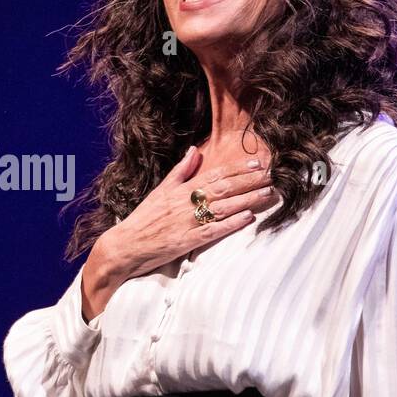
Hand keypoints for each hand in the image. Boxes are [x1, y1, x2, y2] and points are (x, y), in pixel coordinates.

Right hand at [82, 147, 277, 319]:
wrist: (124, 245)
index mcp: (180, 190)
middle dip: (249, 181)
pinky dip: (231, 223)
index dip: (237, 169)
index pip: (214, 175)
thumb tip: (194, 151)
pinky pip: (213, 231)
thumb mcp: (160, 191)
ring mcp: (187, 222)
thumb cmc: (143, 219)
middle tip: (271, 175)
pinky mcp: (186, 242)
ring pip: (223, 208)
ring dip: (247, 199)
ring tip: (268, 193)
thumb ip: (180, 171)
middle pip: (223, 189)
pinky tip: (248, 217)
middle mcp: (185, 203)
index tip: (258, 163)